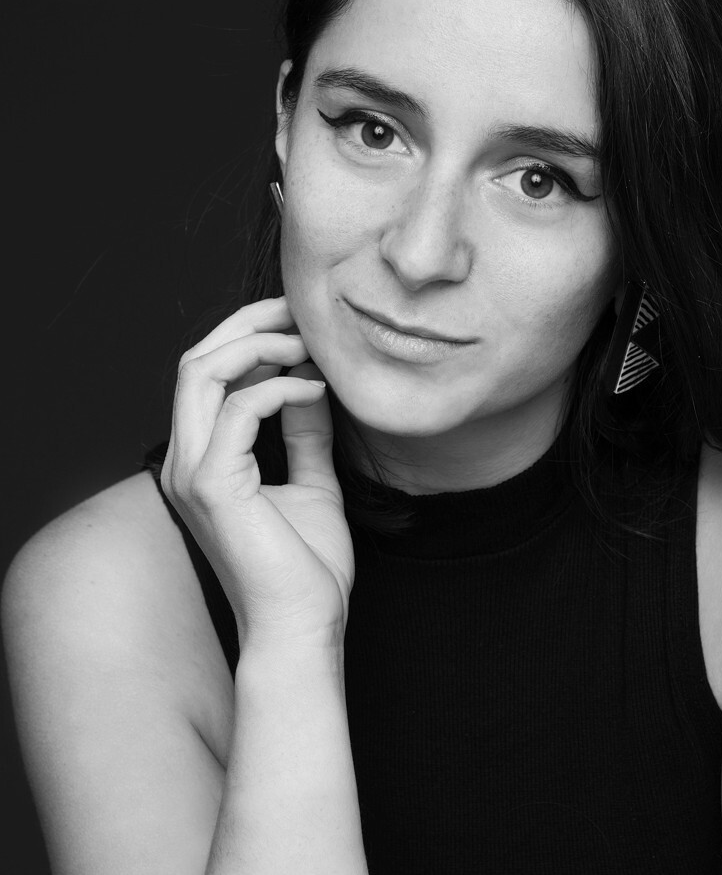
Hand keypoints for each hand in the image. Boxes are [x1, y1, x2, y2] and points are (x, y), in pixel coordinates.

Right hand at [160, 297, 352, 654]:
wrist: (302, 629)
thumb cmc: (306, 568)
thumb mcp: (311, 482)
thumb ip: (305, 434)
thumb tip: (310, 383)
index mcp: (200, 460)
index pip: (204, 373)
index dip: (247, 335)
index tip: (300, 324)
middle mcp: (184, 461)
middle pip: (195, 359)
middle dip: (249, 324)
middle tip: (301, 313)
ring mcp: (192, 473)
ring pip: (202, 372)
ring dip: (260, 345)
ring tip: (309, 346)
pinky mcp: (214, 487)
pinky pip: (239, 410)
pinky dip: (280, 388)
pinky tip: (316, 391)